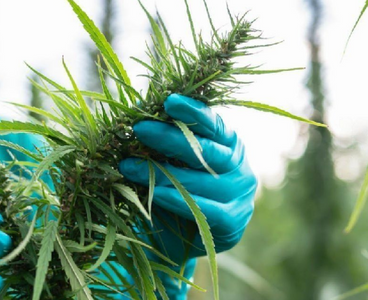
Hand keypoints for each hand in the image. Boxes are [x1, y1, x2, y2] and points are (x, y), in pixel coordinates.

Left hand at [118, 94, 256, 296]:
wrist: (180, 242)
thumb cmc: (175, 192)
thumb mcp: (169, 162)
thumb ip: (162, 137)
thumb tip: (137, 105)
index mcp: (229, 145)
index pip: (214, 124)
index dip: (193, 111)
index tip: (170, 101)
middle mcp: (238, 167)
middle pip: (205, 150)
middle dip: (169, 138)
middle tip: (139, 129)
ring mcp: (239, 195)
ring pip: (200, 180)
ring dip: (161, 173)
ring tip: (128, 166)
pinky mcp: (233, 221)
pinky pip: (203, 208)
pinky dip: (177, 200)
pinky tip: (154, 194)